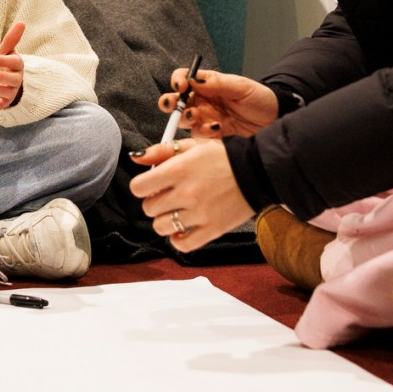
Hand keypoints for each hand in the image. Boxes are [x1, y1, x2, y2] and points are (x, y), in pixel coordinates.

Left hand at [0, 21, 25, 111]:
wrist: (9, 82)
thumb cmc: (6, 64)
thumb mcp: (7, 51)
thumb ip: (12, 39)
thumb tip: (22, 22)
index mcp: (17, 65)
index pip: (13, 62)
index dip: (0, 60)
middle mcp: (16, 80)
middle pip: (11, 79)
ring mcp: (10, 92)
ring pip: (5, 93)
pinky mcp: (4, 103)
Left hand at [128, 137, 253, 251]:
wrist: (257, 171)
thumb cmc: (224, 157)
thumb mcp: (192, 146)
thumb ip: (160, 151)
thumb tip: (135, 157)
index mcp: (178, 170)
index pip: (139, 187)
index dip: (143, 186)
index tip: (153, 185)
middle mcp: (186, 193)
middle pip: (148, 208)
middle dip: (155, 202)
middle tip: (169, 196)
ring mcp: (199, 214)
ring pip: (161, 227)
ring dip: (164, 220)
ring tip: (177, 211)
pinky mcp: (212, 230)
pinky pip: (183, 244)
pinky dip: (178, 239)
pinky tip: (183, 228)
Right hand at [161, 66, 278, 137]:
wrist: (275, 121)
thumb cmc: (260, 99)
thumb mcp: (241, 87)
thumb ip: (217, 82)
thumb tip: (194, 78)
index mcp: (207, 86)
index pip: (183, 78)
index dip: (178, 81)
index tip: (181, 85)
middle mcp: (202, 103)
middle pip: (175, 102)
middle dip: (170, 103)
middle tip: (175, 105)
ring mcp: (205, 120)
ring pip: (183, 120)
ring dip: (185, 118)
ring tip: (197, 116)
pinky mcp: (211, 138)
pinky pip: (198, 137)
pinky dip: (203, 133)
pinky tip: (216, 128)